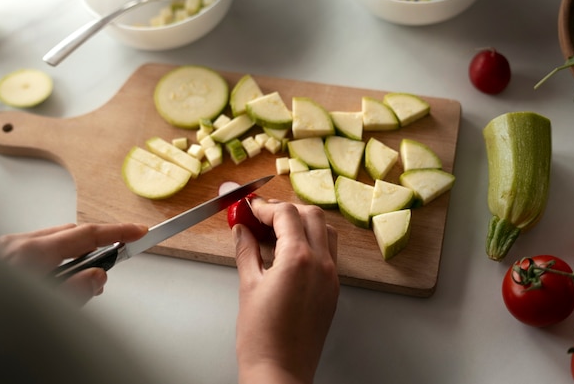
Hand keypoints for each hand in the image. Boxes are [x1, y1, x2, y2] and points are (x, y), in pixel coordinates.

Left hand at [0, 222, 147, 304]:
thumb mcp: (47, 311)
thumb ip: (77, 291)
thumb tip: (97, 277)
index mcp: (30, 254)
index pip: (86, 235)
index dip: (118, 232)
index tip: (138, 232)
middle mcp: (16, 245)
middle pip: (71, 234)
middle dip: (96, 246)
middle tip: (113, 263)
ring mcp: (7, 248)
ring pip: (55, 240)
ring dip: (74, 256)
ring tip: (80, 283)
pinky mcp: (2, 255)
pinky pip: (39, 248)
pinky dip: (56, 260)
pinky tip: (58, 280)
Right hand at [233, 198, 338, 383]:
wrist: (280, 370)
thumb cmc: (262, 338)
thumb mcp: (248, 286)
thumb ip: (245, 250)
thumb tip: (241, 230)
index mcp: (299, 259)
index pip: (286, 213)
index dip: (265, 206)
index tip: (250, 208)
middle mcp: (321, 264)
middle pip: (311, 215)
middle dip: (286, 209)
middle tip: (262, 216)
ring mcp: (331, 277)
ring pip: (325, 231)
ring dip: (303, 223)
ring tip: (277, 232)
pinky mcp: (333, 289)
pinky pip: (328, 252)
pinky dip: (312, 242)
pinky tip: (290, 252)